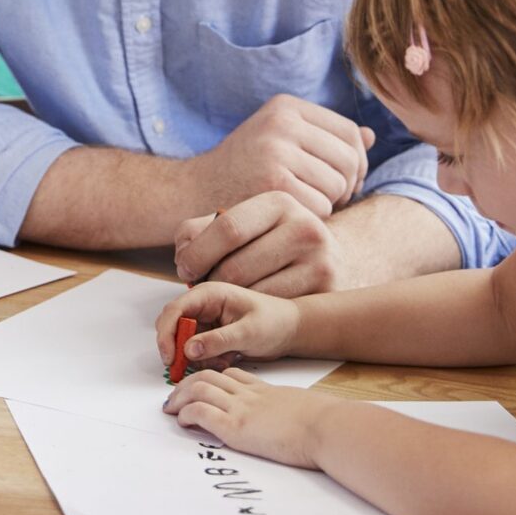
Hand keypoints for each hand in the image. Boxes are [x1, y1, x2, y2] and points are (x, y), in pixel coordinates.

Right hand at [155, 280, 300, 369]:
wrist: (290, 330)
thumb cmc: (275, 322)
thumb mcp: (248, 332)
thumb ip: (218, 340)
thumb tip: (188, 349)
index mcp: (209, 294)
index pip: (174, 310)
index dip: (166, 333)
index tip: (170, 357)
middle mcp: (202, 306)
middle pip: (172, 327)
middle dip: (178, 349)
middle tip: (186, 369)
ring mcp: (205, 322)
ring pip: (183, 343)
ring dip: (196, 358)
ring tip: (223, 361)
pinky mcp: (209, 336)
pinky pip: (195, 352)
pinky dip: (206, 362)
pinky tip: (227, 360)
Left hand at [163, 368, 335, 468]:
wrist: (329, 428)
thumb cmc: (326, 423)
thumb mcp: (303, 410)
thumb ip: (291, 411)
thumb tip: (299, 424)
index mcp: (266, 391)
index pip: (231, 376)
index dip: (211, 380)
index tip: (199, 387)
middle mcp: (250, 396)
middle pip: (208, 377)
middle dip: (186, 385)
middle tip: (174, 398)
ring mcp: (242, 409)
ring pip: (199, 389)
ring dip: (179, 398)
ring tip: (171, 409)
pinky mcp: (237, 428)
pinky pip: (201, 412)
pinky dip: (186, 414)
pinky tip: (183, 422)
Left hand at [174, 192, 345, 293]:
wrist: (332, 256)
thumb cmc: (273, 240)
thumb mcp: (246, 223)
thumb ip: (205, 229)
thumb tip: (183, 251)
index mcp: (278, 203)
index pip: (227, 229)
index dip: (198, 254)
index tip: (185, 269)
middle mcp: (304, 226)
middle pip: (236, 267)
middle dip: (209, 282)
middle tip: (202, 288)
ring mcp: (320, 259)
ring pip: (253, 293)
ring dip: (228, 301)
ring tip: (225, 295)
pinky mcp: (327, 289)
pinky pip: (273, 310)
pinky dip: (253, 311)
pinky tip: (249, 304)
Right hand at [185, 95, 373, 223]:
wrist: (192, 192)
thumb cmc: (242, 169)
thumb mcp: (279, 141)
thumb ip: (322, 138)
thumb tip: (371, 136)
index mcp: (286, 106)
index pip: (349, 132)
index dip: (356, 162)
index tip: (344, 182)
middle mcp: (282, 122)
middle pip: (348, 158)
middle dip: (346, 185)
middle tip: (328, 200)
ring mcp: (277, 150)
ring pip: (337, 184)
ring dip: (328, 204)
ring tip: (304, 206)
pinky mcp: (273, 183)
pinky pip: (321, 206)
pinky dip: (312, 217)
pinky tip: (291, 217)